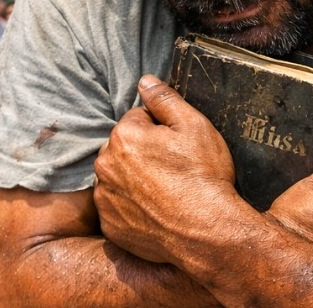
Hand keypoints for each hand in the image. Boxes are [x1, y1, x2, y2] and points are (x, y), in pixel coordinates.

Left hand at [93, 75, 237, 264]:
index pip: (137, 119)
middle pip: (123, 147)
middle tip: (174, 169)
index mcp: (124, 136)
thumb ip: (165, 99)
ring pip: (118, 177)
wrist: (207, 232)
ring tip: (166, 191)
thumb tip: (144, 80)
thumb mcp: (194, 126)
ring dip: (134, 179)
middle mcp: (105, 166)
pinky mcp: (110, 226)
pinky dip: (131, 207)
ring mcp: (105, 199)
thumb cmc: (203, 177)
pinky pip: (117, 207)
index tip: (177, 146)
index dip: (160, 130)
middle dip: (142, 152)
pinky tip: (156, 210)